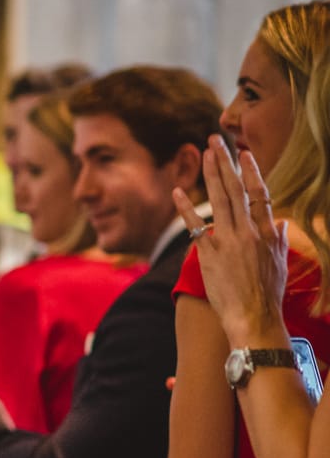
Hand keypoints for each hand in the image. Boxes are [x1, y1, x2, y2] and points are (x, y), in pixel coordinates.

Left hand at [175, 138, 289, 349]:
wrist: (254, 318)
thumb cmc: (268, 294)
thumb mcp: (279, 262)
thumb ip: (277, 238)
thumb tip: (278, 221)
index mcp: (266, 232)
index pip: (260, 194)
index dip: (252, 172)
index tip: (244, 153)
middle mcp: (249, 233)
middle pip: (237, 190)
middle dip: (226, 163)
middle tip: (217, 140)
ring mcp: (229, 242)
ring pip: (220, 201)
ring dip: (211, 174)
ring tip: (204, 152)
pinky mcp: (210, 255)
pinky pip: (196, 227)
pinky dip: (186, 209)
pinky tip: (177, 191)